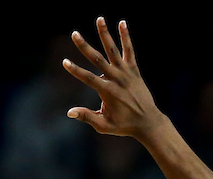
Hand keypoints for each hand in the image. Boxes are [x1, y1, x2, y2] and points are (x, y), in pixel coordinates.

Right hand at [63, 18, 163, 140]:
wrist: (147, 122)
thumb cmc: (124, 125)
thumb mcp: (104, 125)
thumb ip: (87, 117)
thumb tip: (69, 112)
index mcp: (108, 92)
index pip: (88, 78)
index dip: (75, 70)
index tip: (65, 62)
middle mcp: (116, 79)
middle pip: (98, 59)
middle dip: (85, 46)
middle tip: (74, 34)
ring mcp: (126, 73)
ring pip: (113, 50)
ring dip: (105, 34)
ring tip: (99, 19)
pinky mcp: (134, 70)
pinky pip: (129, 51)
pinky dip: (125, 37)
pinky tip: (122, 23)